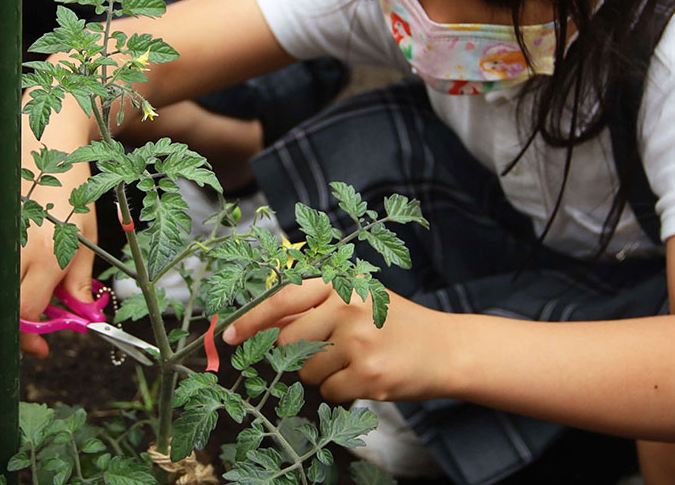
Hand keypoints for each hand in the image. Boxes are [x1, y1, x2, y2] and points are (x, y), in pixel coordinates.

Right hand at [0, 210, 97, 357]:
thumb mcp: (86, 243)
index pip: (25, 311)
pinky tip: (16, 288)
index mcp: (44, 254)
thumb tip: (86, 318)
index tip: (43, 347)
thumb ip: (80, 285)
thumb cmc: (70, 201)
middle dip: (10, 331)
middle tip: (35, 331)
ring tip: (28, 307)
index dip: (32, 336)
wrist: (42, 160)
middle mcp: (12, 254)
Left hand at [223, 279, 452, 402]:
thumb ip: (311, 307)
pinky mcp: (368, 375)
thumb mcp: (356, 298)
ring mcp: (358, 342)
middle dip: (296, 353)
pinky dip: (340, 390)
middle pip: (288, 341)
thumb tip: (258, 324)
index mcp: (341, 282)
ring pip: (306, 370)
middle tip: (326, 350)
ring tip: (355, 359)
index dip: (250, 319)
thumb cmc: (394, 322)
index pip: (282, 299)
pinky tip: (365, 376)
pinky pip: (328, 391)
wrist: (446, 349)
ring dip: (322, 373)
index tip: (227, 336)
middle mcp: (348, 307)